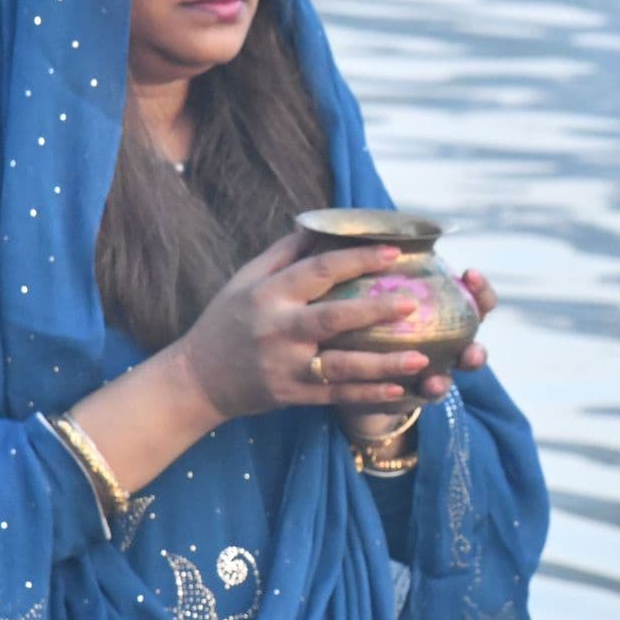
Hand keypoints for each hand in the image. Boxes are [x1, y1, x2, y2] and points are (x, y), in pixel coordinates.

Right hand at [164, 232, 431, 421]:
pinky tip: (399, 390)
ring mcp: (287, 366)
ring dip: (383, 363)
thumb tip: (323, 223)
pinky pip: (338, 395)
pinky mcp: (293, 395)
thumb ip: (285, 253)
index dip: (357, 259)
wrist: (197, 378)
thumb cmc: (227, 320)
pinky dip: (369, 394)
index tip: (394, 252)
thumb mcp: (246, 279)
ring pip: (342, 365)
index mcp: (269, 294)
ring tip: (422, 357)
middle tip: (414, 303)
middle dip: (376, 310)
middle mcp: (279, 329)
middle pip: (334, 318)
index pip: (318, 270)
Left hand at [340, 267, 500, 439]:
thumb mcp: (360, 291)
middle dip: (479, 333)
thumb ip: (365, 268)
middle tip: (473, 342)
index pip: (470, 294)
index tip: (470, 273)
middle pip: (475, 332)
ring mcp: (436, 364)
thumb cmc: (355, 322)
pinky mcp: (416, 390)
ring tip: (453, 367)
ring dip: (461, 365)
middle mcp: (445, 336)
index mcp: (439, 307)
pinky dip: (431, 388)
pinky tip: (427, 386)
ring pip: (459, 366)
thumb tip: (346, 228)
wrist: (341, 374)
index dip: (479, 287)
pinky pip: (430, 391)